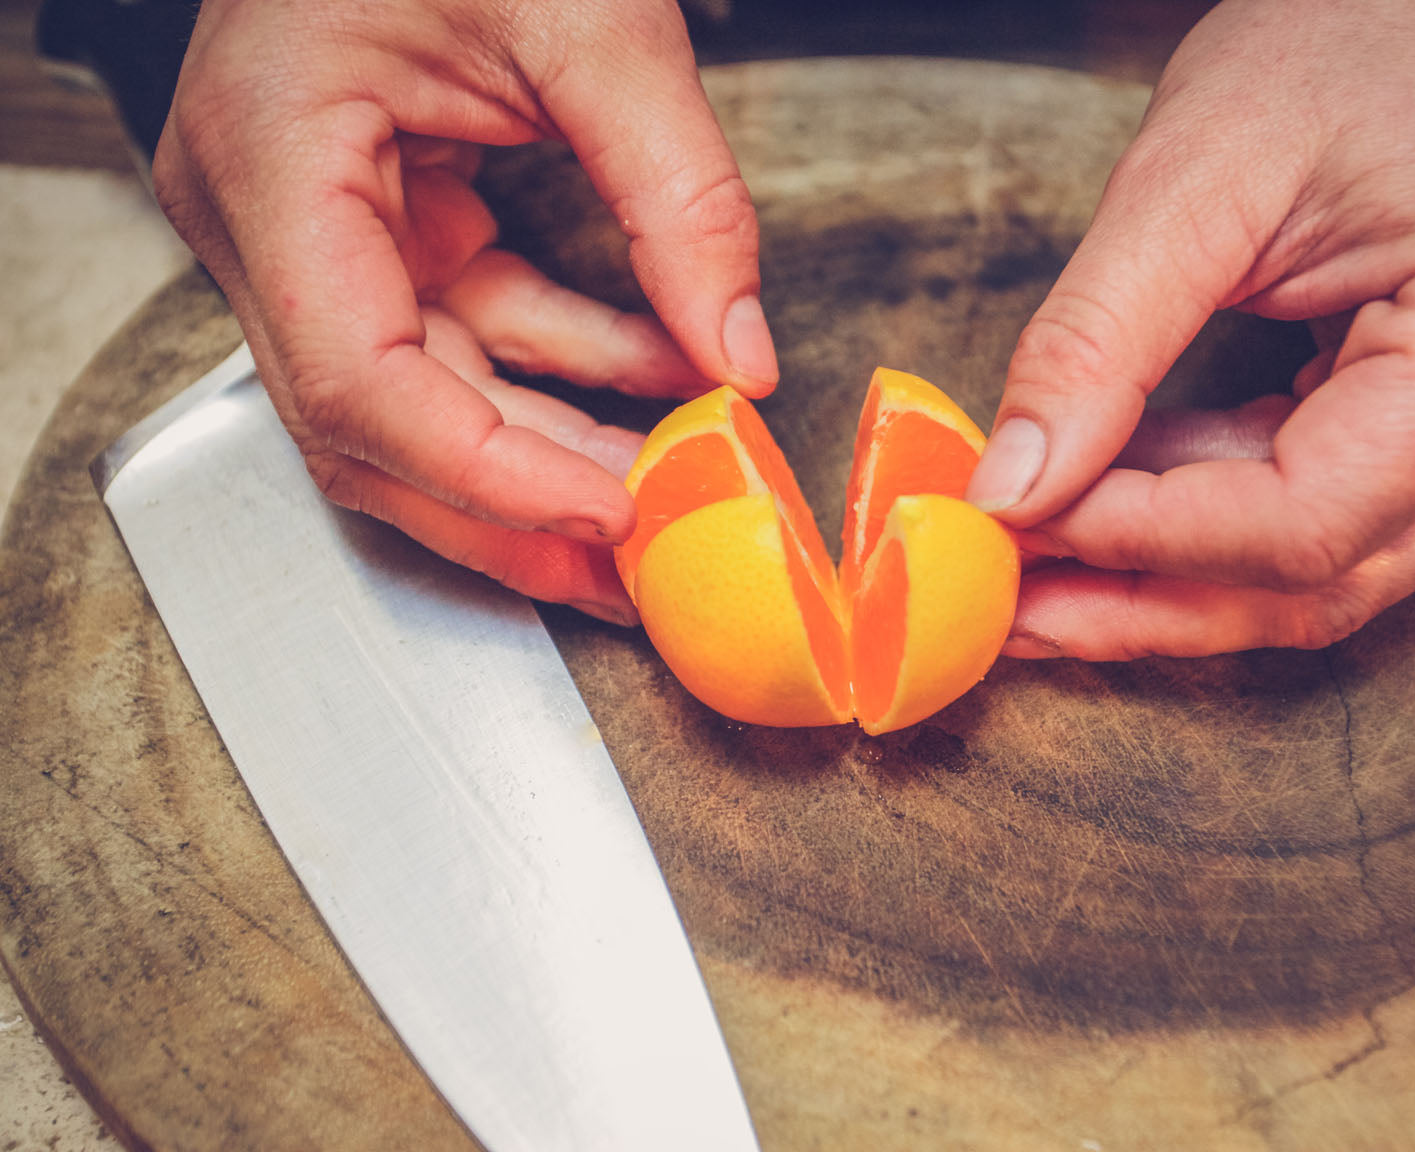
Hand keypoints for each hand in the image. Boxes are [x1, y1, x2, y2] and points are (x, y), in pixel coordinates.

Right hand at [154, 0, 777, 623]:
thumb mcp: (591, 17)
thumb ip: (678, 193)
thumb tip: (740, 354)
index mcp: (271, 161)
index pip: (357, 381)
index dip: (487, 473)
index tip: (609, 513)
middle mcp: (265, 218)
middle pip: (377, 432)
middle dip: (517, 508)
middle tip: (639, 565)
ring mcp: (315, 231)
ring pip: (430, 402)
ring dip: (556, 451)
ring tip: (673, 489)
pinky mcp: (379, 228)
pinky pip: (472, 333)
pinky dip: (570, 363)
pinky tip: (666, 377)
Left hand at [967, 0, 1414, 658]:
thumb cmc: (1342, 44)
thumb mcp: (1190, 179)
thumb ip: (1096, 344)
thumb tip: (1010, 491)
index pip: (1304, 522)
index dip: (1143, 542)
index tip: (1015, 524)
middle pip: (1317, 580)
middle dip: (1144, 600)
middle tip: (1008, 608)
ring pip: (1317, 576)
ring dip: (1163, 585)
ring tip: (1035, 577)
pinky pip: (1321, 522)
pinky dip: (1200, 527)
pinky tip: (1100, 513)